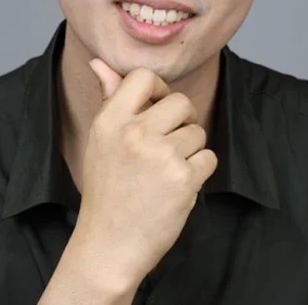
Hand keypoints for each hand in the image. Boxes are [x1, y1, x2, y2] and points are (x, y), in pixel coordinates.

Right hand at [70, 59, 218, 289]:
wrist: (109, 245)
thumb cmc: (106, 192)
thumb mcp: (99, 142)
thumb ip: (108, 99)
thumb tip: (100, 63)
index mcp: (109, 121)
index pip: (142, 77)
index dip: (158, 89)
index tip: (156, 109)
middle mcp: (134, 134)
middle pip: (181, 103)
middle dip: (182, 122)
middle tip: (166, 147)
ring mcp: (161, 156)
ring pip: (197, 132)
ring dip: (189, 152)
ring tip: (165, 173)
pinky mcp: (184, 179)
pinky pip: (208, 158)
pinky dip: (199, 172)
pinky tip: (177, 187)